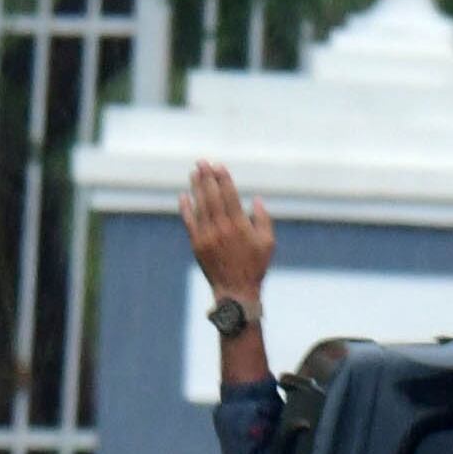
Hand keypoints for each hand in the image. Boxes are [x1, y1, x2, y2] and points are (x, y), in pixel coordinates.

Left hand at [182, 161, 274, 301]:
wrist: (236, 291)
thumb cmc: (255, 267)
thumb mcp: (268, 243)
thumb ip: (263, 219)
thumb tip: (255, 200)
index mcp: (240, 226)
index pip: (229, 196)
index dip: (223, 179)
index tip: (218, 165)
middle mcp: (221, 228)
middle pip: (212, 196)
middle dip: (207, 177)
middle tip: (202, 162)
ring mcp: (207, 236)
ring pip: (200, 205)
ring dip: (196, 187)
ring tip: (194, 173)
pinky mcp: (197, 244)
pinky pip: (190, 221)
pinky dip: (186, 207)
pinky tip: (185, 195)